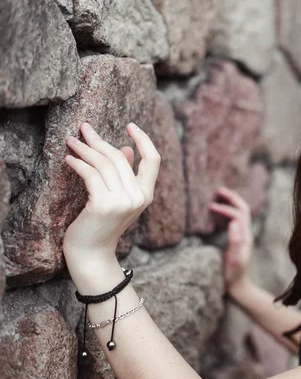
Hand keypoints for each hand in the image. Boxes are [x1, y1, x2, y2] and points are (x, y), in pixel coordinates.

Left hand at [62, 122, 160, 271]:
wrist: (91, 254)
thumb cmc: (102, 225)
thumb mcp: (118, 199)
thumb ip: (125, 174)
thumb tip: (126, 149)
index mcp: (147, 195)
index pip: (153, 160)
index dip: (144, 140)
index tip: (130, 125)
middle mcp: (139, 197)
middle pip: (121, 157)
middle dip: (100, 140)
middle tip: (84, 128)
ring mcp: (123, 202)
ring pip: (104, 164)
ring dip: (85, 149)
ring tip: (71, 141)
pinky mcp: (104, 205)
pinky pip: (90, 174)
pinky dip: (78, 163)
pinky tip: (69, 159)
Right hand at [209, 187, 252, 291]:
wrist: (239, 287)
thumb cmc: (234, 275)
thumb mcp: (233, 260)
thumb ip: (235, 242)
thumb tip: (233, 223)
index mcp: (245, 237)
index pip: (238, 215)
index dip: (226, 208)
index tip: (211, 206)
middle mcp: (246, 234)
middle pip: (243, 209)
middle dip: (232, 198)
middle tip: (219, 189)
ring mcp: (243, 237)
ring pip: (241, 214)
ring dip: (231, 203)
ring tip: (219, 195)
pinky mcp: (238, 240)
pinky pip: (236, 220)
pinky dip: (228, 212)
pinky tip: (219, 213)